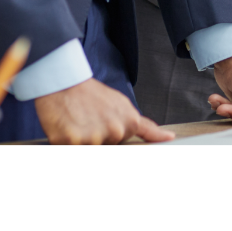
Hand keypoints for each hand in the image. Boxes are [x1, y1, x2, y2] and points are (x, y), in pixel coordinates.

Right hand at [36, 77, 173, 144]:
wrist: (64, 83)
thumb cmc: (90, 94)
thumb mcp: (121, 105)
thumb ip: (141, 125)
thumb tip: (168, 137)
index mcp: (129, 122)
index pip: (143, 137)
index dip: (145, 139)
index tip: (165, 141)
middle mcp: (115, 131)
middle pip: (109, 145)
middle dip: (100, 139)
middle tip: (91, 122)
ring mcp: (94, 138)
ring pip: (91, 147)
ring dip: (82, 141)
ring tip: (78, 122)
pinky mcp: (72, 142)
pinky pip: (71, 147)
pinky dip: (67, 141)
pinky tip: (68, 126)